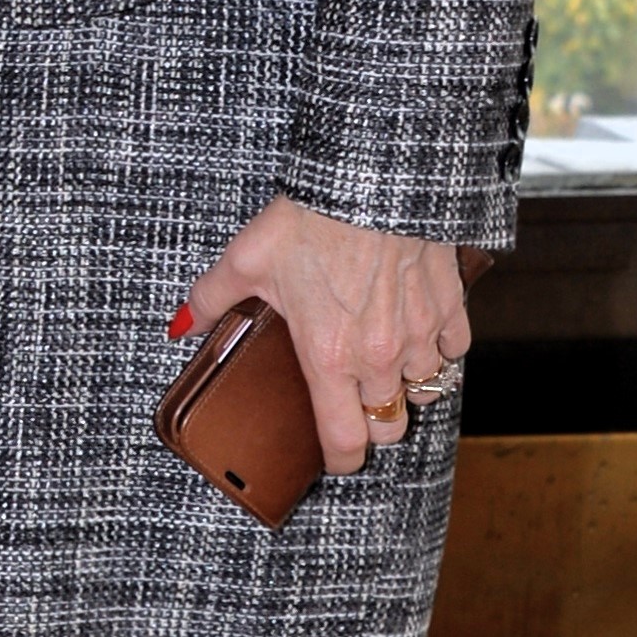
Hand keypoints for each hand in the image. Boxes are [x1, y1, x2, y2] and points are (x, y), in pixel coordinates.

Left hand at [174, 196, 468, 474]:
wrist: (370, 176)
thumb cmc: (309, 218)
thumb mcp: (245, 259)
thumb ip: (210, 300)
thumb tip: (181, 325)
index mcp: (328, 358)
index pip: (344, 441)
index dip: (340, 460)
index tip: (333, 457)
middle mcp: (379, 357)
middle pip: (390, 427)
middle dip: (375, 426)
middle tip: (357, 407)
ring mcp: (420, 333)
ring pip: (426, 390)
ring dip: (407, 386)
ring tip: (386, 367)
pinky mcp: (449, 303)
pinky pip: (455, 350)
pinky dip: (441, 351)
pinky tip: (420, 336)